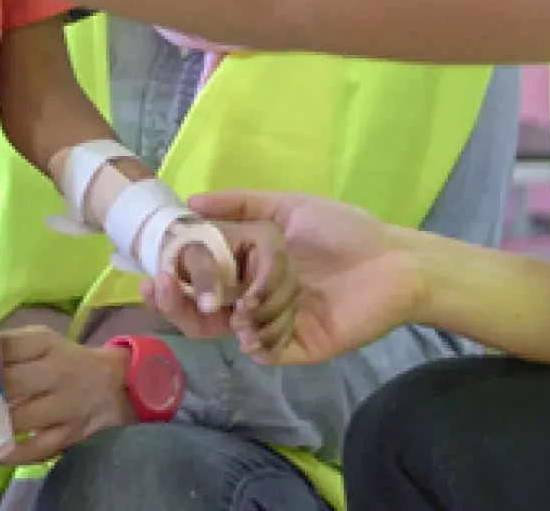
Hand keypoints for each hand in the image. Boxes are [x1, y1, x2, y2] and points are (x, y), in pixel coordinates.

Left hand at [0, 326, 136, 466]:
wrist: (110, 384)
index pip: (7, 347)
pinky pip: (36, 449)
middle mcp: (58, 372)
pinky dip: (11, 454)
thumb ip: (8, 344)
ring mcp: (66, 406)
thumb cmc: (62, 360)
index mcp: (46, 343)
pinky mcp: (69, 434)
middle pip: (13, 382)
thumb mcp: (40, 340)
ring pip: (21, 419)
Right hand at [148, 191, 420, 365]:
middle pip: (202, 312)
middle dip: (178, 304)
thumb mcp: (288, 207)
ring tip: (244, 297)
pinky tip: (255, 320)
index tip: (153, 270)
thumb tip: (191, 200)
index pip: (199, 280)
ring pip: (229, 331)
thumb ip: (241, 205)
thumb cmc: (345, 232)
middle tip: (166, 287)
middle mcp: (255, 301)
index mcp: (248, 270)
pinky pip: (265, 349)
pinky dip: (256, 336)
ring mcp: (274, 327)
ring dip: (231, 311)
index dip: (174, 278)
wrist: (395, 261)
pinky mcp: (298, 348)